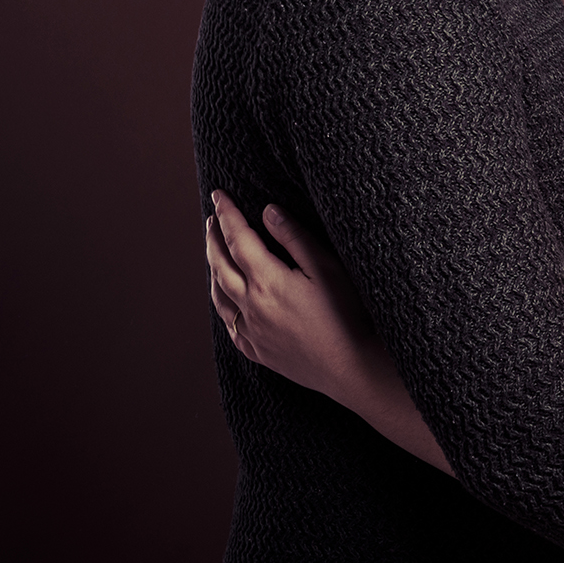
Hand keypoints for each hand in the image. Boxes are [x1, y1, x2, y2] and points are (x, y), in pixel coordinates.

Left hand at [205, 191, 388, 402]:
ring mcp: (251, 331)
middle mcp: (251, 306)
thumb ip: (296, 238)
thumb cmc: (347, 316)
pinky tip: (226, 297)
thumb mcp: (327, 268)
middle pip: (220, 265)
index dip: (227, 214)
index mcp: (267, 282)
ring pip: (219, 294)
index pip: (238, 238)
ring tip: (214, 251)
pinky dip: (222, 302)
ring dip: (213, 268)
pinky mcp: (257, 350)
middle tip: (211, 218)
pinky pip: (229, 322)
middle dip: (214, 237)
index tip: (218, 195)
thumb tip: (268, 212)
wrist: (351, 367)